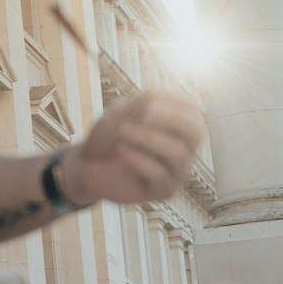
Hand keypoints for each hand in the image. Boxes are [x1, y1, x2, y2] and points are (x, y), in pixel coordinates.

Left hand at [61, 89, 203, 207]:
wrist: (87, 165)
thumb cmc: (109, 136)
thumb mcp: (121, 113)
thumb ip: (141, 104)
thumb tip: (157, 94)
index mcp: (178, 126)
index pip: (192, 110)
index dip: (174, 99)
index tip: (149, 93)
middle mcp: (185, 148)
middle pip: (195, 131)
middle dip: (171, 118)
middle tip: (145, 114)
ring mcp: (177, 171)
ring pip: (178, 152)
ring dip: (148, 137)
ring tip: (123, 130)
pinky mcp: (166, 191)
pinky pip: (159, 173)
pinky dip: (137, 157)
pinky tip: (121, 149)